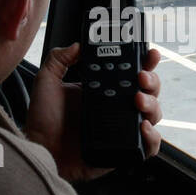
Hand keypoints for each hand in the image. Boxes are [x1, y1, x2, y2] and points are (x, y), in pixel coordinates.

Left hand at [24, 43, 161, 182]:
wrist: (41, 150)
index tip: (149, 54)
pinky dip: (153, 137)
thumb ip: (58, 58)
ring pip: (153, 113)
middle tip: (141, 77)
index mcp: (103, 88)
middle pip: (148, 90)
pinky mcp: (125, 148)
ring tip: (138, 100)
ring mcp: (122, 127)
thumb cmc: (43, 119)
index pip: (130, 71)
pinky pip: (149, 145)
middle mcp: (116, 106)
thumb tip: (77, 44)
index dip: (144, 62)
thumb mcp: (47, 81)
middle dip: (152, 80)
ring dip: (152, 104)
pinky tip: (143, 127)